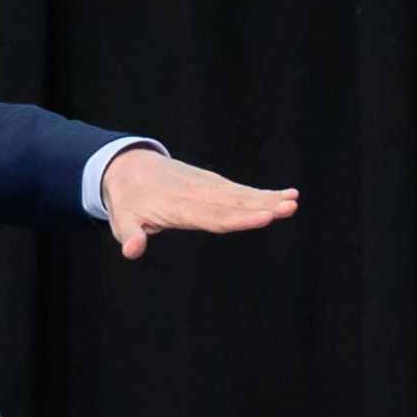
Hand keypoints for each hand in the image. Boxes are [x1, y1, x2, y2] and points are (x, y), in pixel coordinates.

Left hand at [98, 149, 301, 258]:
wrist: (129, 165)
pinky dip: (263, 193)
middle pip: (235, 204)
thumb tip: (131, 251)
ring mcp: (208, 187)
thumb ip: (130, 235)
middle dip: (264, 206)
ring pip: (242, 196)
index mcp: (180, 207)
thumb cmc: (127, 199)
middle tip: (291, 207)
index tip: (264, 218)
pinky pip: (241, 191)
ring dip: (269, 198)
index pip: (214, 217)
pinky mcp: (214, 184)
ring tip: (295, 201)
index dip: (240, 219)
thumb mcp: (122, 219)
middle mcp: (199, 195)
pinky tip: (286, 195)